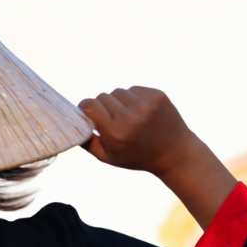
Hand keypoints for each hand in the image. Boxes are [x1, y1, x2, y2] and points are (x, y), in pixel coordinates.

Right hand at [77, 87, 199, 173]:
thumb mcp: (109, 157)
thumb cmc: (137, 157)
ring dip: (118, 101)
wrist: (175, 153)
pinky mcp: (157, 96)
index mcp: (116, 132)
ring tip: (127, 115)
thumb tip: (71, 126)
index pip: (90, 105)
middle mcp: (130, 116)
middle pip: (102, 97)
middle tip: (109, 118)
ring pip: (118, 92)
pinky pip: (133, 89)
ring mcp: (146, 104)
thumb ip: (87, 142)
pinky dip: (132, 98)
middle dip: (102, 106)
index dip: (85, 107)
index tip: (85, 113)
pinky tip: (140, 111)